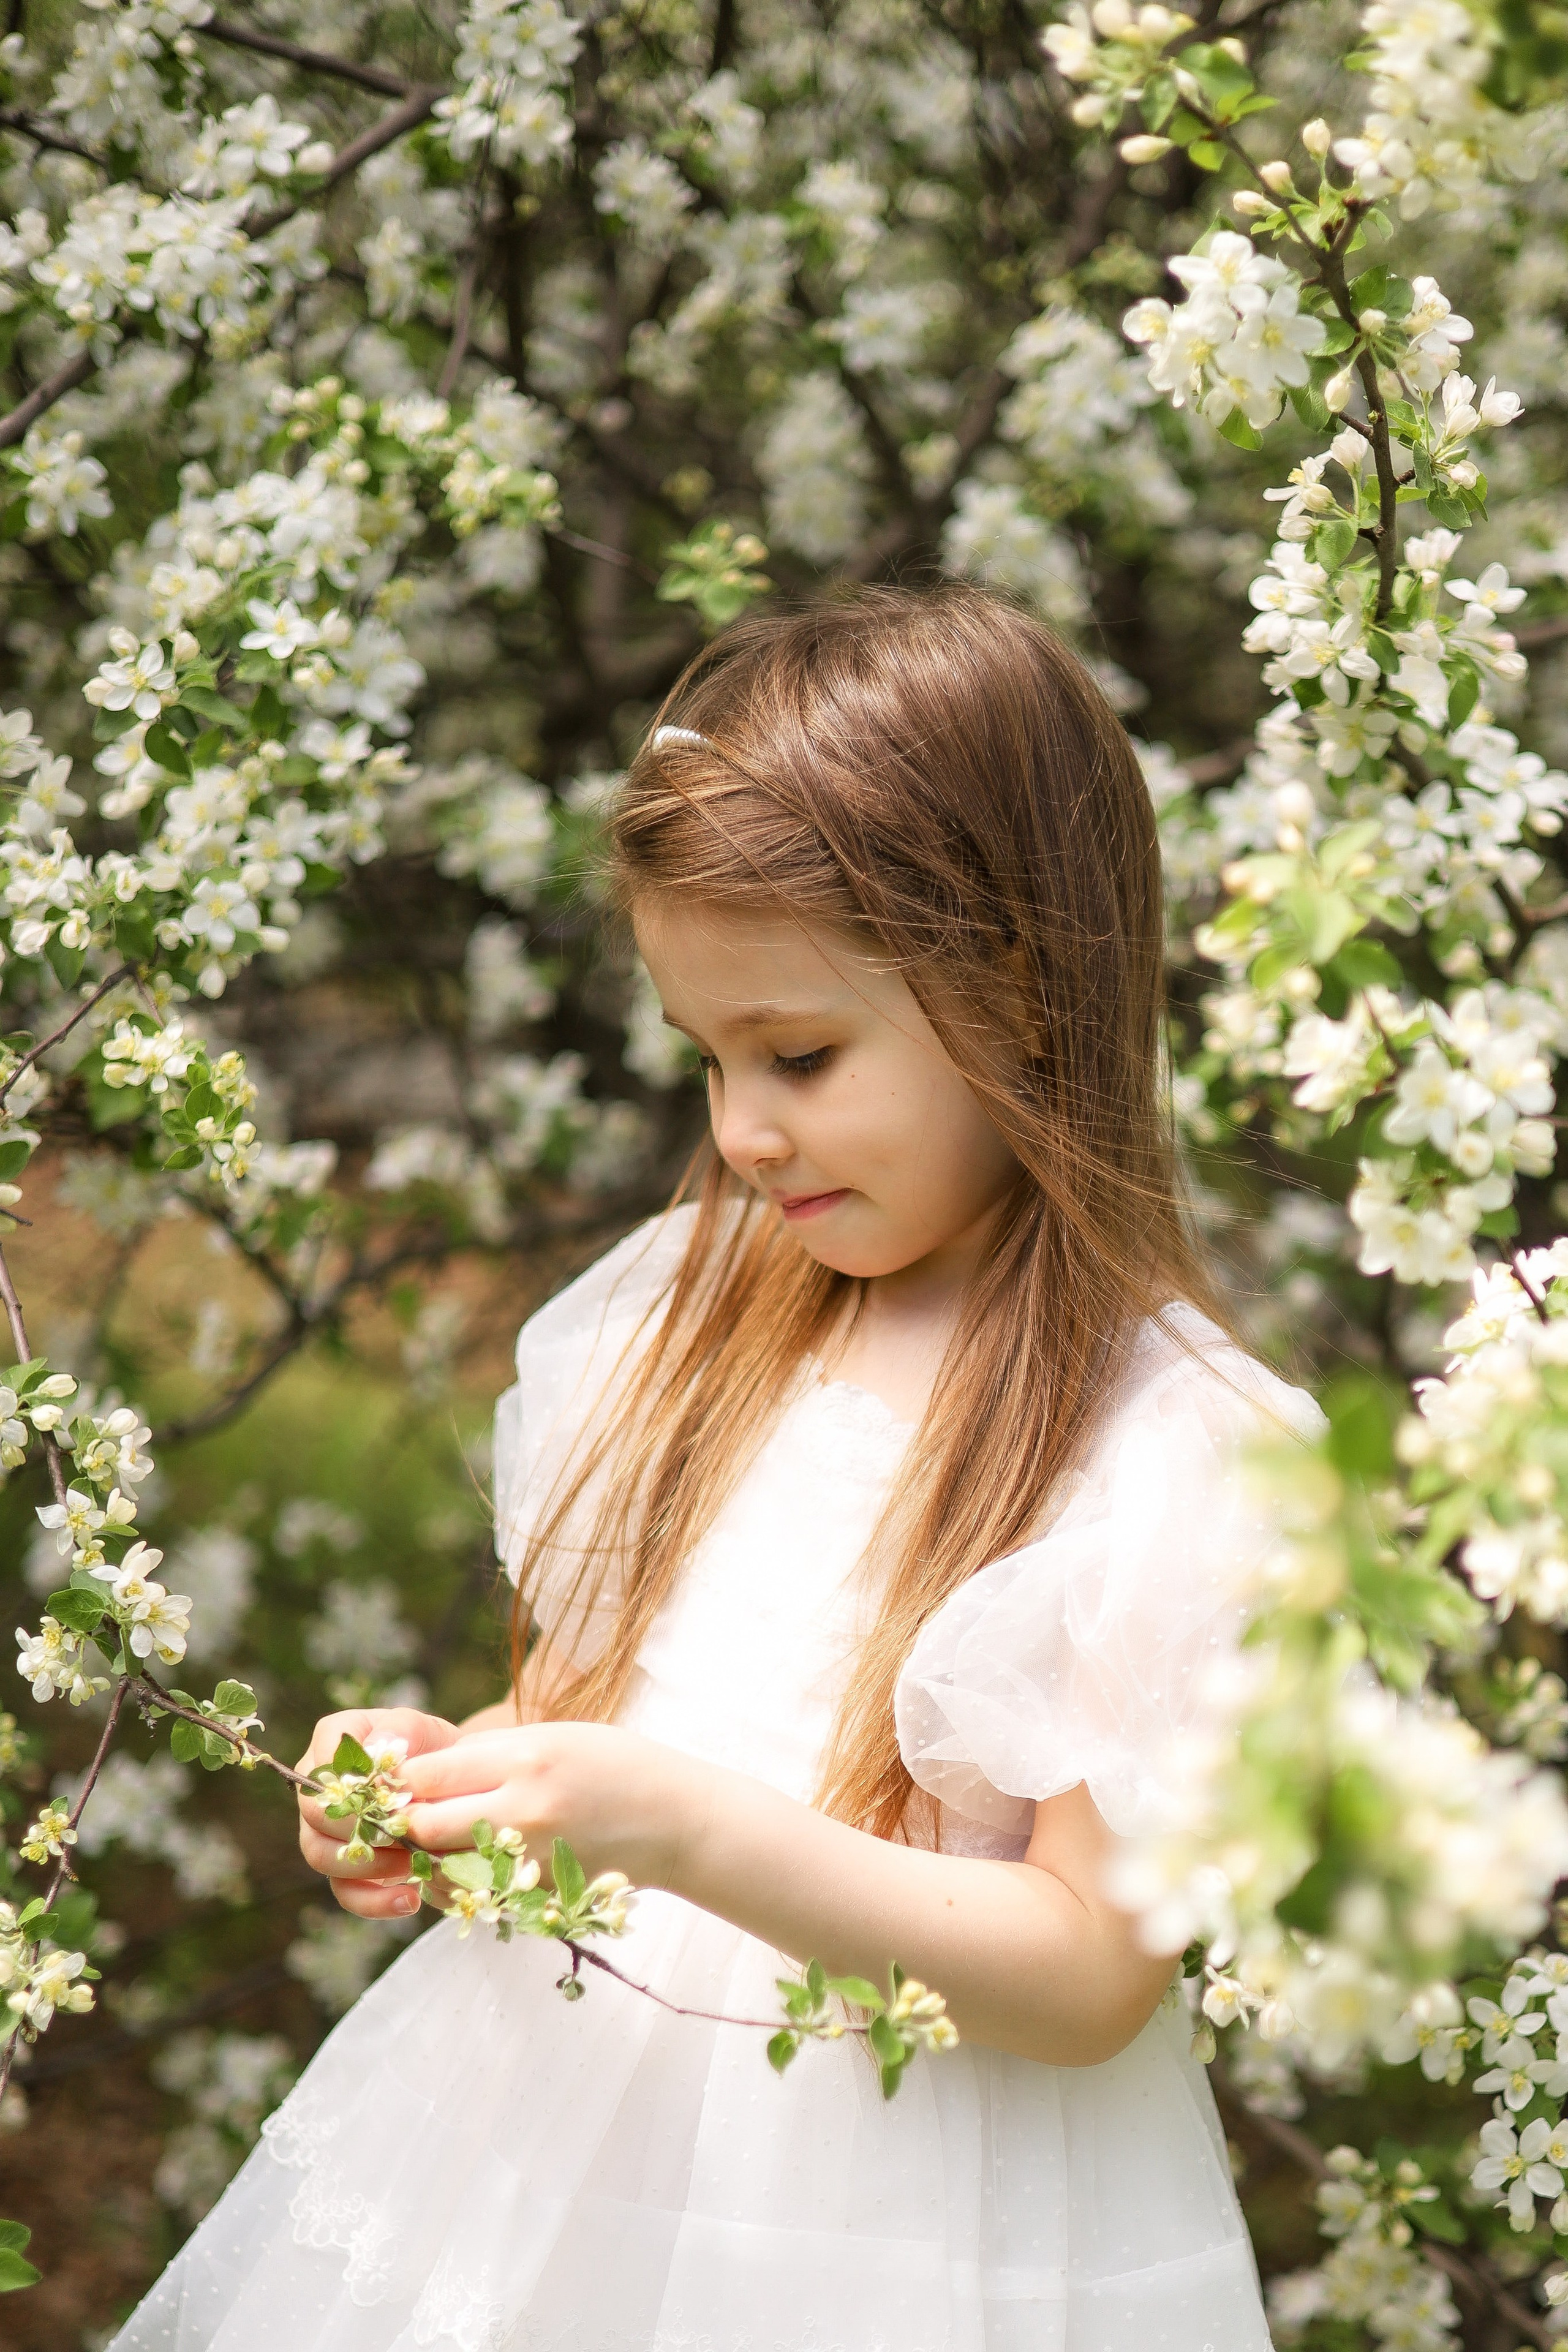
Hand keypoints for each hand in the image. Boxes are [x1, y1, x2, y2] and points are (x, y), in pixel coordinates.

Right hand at [296, 1707, 458, 1919]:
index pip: (322, 1764)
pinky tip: (409, 1899)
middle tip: (407, 1832)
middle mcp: (318, 1788)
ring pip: (321, 1855)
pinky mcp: (344, 1867)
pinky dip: (374, 1901)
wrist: (451, 1786)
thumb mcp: (426, 1731)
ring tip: (412, 1863)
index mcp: (331, 1743)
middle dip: (362, 1826)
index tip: (392, 1792)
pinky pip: (344, 1892)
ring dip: (368, 1864)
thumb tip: (381, 1745)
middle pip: (315, 1814)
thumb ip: (404, 1730)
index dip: (353, 1784)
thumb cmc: (432, 1750)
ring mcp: (324, 1831)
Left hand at [396, 1720, 706, 1895]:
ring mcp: (530, 1862)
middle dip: (408, 1819)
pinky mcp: (537, 1898)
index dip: (406, 1776)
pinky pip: (473, 1896)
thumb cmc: (612, 1765)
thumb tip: (423, 1769)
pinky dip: (456, 1884)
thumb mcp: (552, 1737)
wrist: (673, 1820)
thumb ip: (488, 1752)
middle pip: (424, 1826)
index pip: (430, 1774)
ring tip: (437, 1838)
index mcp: (526, 1761)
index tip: (404, 1777)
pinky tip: (466, 1864)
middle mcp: (524, 1813)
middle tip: (410, 1811)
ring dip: (428, 1856)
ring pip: (440, 1869)